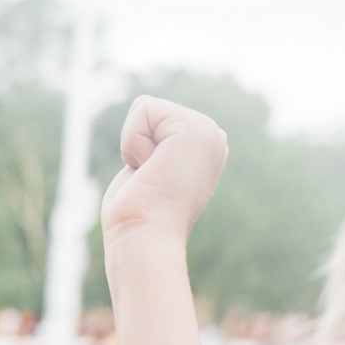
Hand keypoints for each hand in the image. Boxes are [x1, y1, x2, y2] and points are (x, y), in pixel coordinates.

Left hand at [100, 95, 226, 250]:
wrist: (144, 237)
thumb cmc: (136, 216)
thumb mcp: (144, 172)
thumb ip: (151, 144)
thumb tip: (144, 110)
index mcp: (202, 148)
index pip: (153, 118)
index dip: (135, 147)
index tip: (149, 179)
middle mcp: (211, 137)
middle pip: (148, 109)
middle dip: (134, 142)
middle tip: (148, 177)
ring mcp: (209, 131)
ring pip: (145, 107)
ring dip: (133, 144)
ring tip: (150, 173)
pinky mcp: (196, 128)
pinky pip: (144, 110)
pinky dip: (133, 141)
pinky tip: (150, 168)